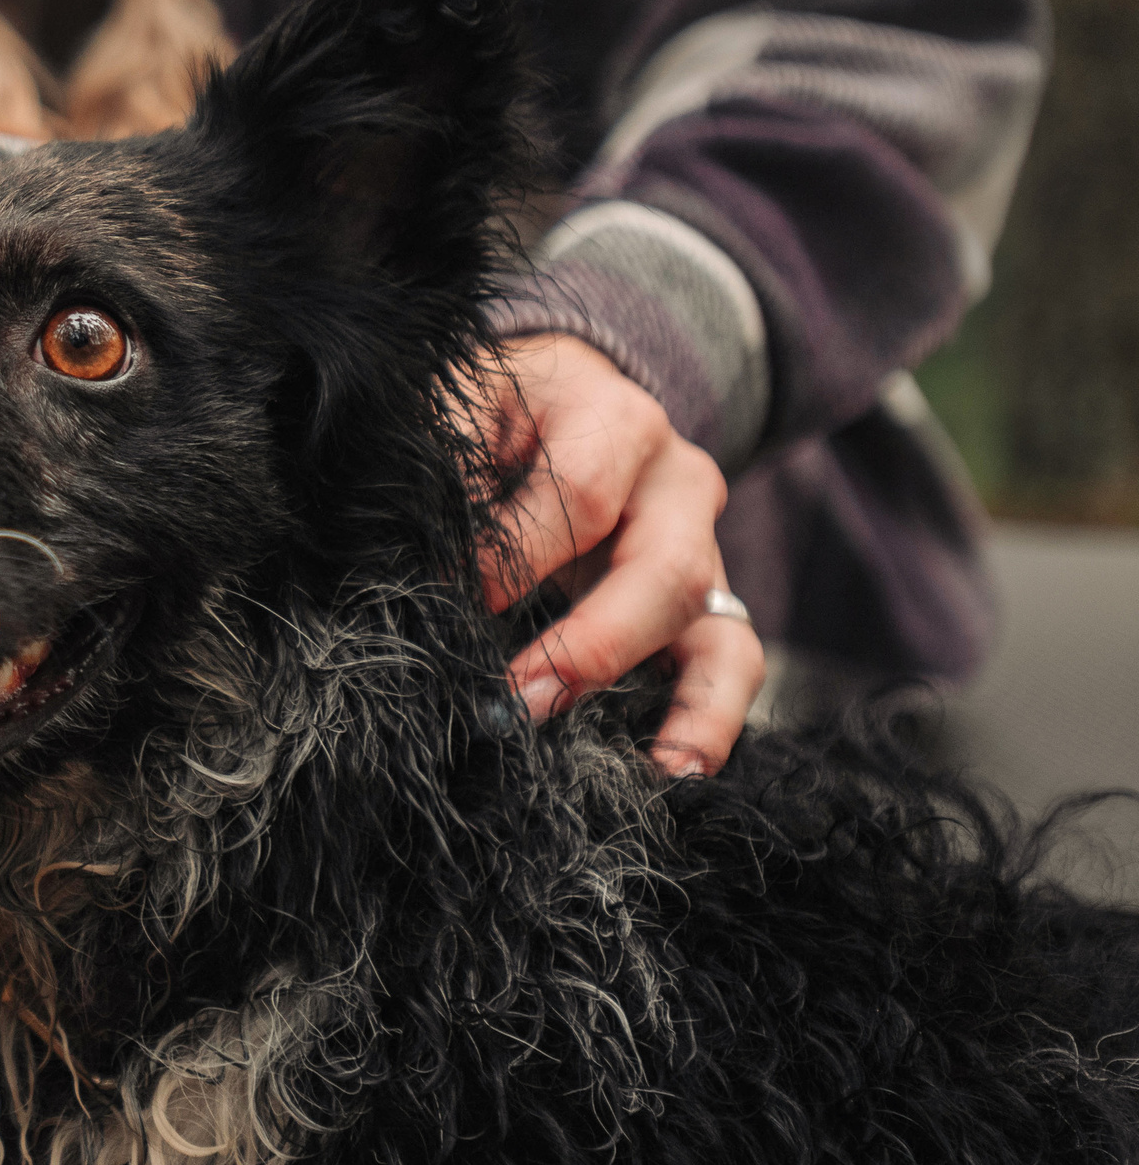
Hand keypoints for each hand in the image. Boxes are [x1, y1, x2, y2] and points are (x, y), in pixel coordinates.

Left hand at [478, 333, 763, 777]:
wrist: (561, 393)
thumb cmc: (500, 410)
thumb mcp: (467, 404)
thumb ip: (452, 465)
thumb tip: (431, 561)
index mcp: (614, 419)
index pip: (580, 495)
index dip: (517, 556)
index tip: (453, 600)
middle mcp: (675, 484)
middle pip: (664, 570)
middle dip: (593, 646)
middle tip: (520, 701)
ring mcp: (702, 545)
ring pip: (716, 623)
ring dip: (681, 703)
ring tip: (653, 770)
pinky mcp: (704, 598)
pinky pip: (732, 660)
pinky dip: (710, 717)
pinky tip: (673, 771)